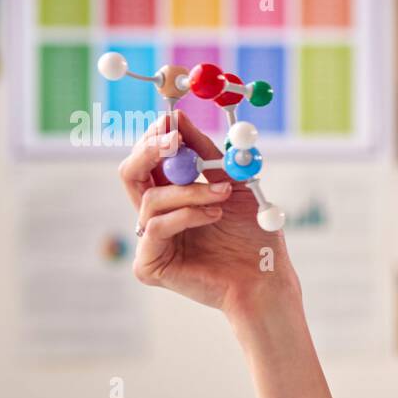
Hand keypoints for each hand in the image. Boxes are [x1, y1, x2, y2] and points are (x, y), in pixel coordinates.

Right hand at [117, 110, 298, 318]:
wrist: (266, 278)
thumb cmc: (253, 235)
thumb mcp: (232, 184)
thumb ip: (206, 154)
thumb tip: (179, 119)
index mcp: (172, 197)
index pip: (148, 161)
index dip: (155, 138)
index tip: (171, 121)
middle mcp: (156, 216)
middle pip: (131, 174)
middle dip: (151, 152)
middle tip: (175, 141)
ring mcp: (150, 242)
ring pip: (151, 200)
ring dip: (190, 191)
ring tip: (222, 197)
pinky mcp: (149, 265)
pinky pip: (155, 227)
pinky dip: (186, 216)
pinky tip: (213, 217)